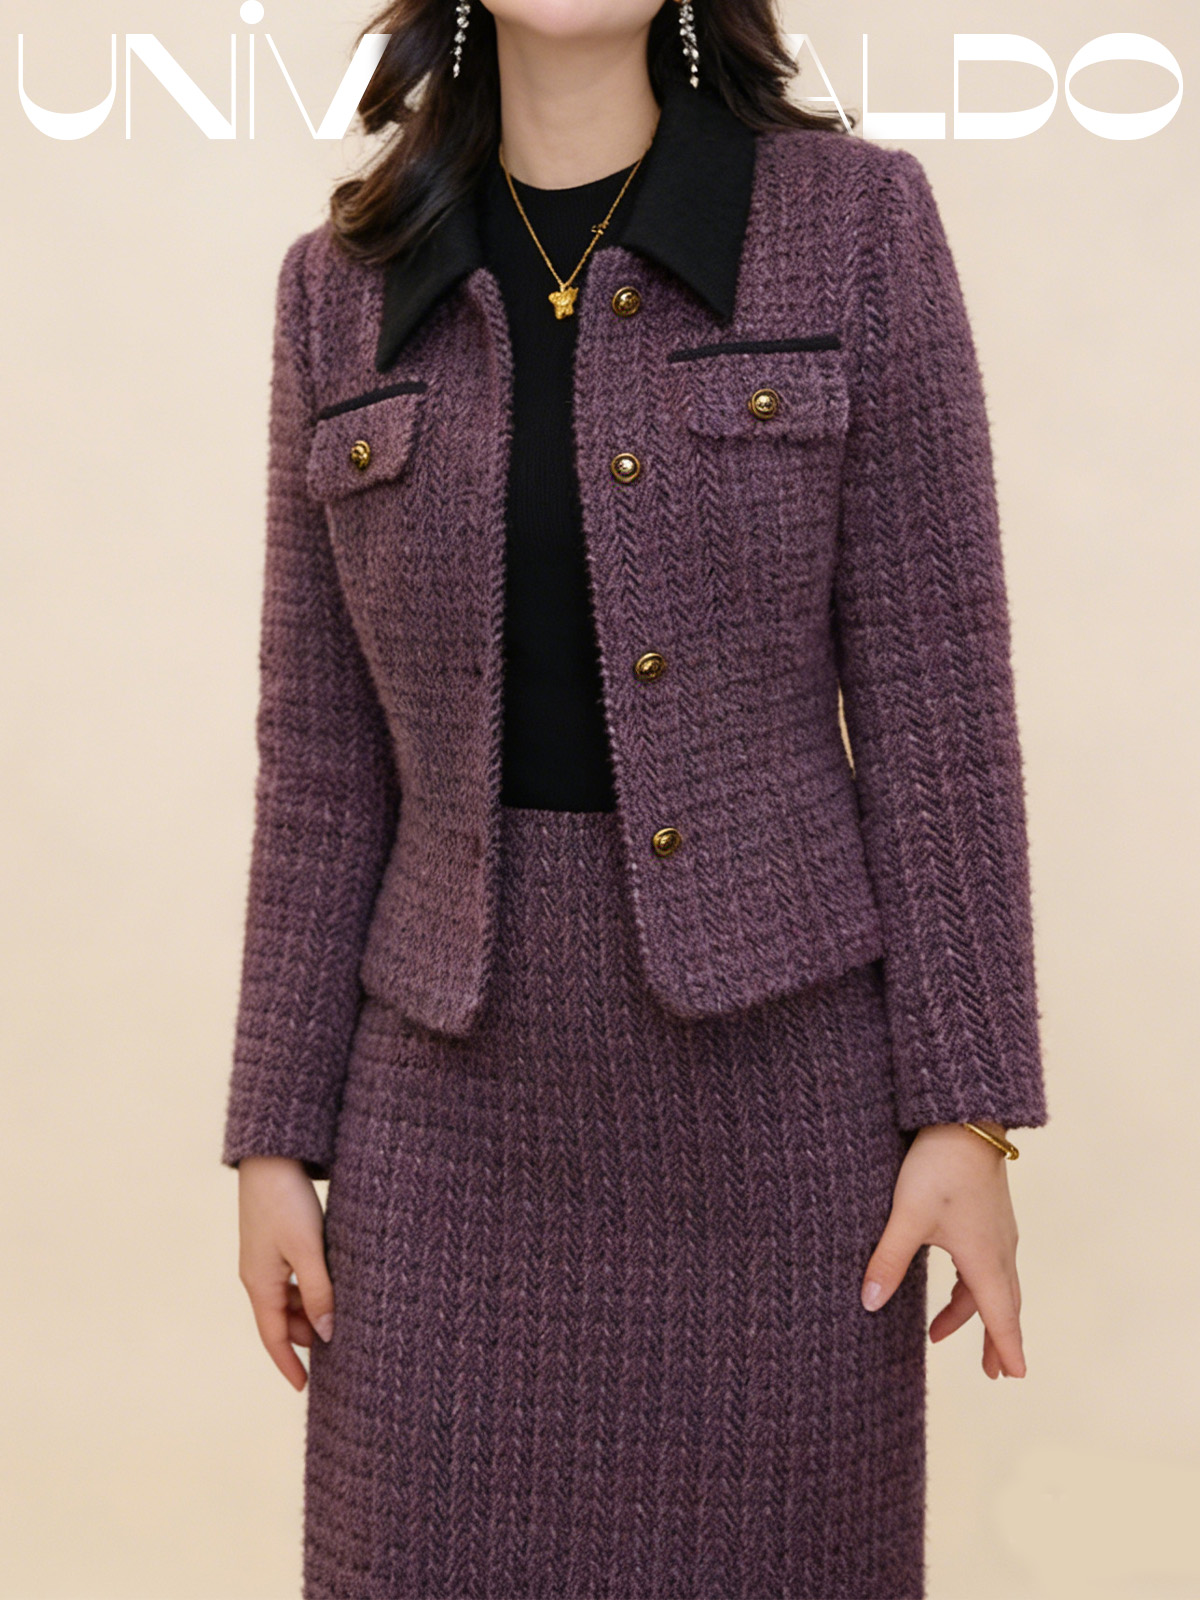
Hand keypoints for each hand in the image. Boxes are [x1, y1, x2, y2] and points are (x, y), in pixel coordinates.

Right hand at [236, 1156, 334, 1390]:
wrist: (270, 1158)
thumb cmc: (288, 1203)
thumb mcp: (308, 1250)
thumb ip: (319, 1292)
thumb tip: (328, 1334)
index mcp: (260, 1284)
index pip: (273, 1338)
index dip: (288, 1364)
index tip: (304, 1388)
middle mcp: (257, 1276)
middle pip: (281, 1320)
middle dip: (306, 1337)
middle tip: (340, 1347)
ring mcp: (263, 1259)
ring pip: (287, 1300)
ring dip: (309, 1312)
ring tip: (341, 1316)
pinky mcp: (273, 1241)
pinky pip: (290, 1279)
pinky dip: (307, 1290)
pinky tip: (330, 1284)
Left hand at [860, 1121, 1025, 1378]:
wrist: (965, 1120)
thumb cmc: (939, 1168)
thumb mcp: (907, 1216)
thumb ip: (888, 1260)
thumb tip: (870, 1304)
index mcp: (984, 1258)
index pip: (1001, 1316)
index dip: (1007, 1348)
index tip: (1016, 1377)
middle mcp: (999, 1249)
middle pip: (1004, 1305)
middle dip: (996, 1338)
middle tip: (995, 1372)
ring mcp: (998, 1231)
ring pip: (995, 1283)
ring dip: (979, 1312)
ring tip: (941, 1331)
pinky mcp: (990, 1215)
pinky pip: (988, 1262)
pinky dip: (973, 1285)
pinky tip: (955, 1282)